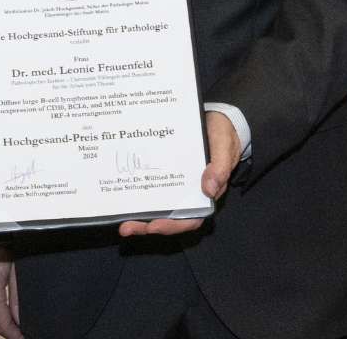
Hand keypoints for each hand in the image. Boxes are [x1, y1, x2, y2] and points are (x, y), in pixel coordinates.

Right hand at [0, 243, 22, 338]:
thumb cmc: (2, 242)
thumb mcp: (17, 270)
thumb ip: (18, 297)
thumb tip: (21, 320)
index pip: (0, 322)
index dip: (13, 335)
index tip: (24, 338)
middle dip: (8, 332)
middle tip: (22, 335)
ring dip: (1, 323)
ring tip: (17, 327)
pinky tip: (6, 314)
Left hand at [118, 110, 237, 236]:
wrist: (215, 119)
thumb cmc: (223, 135)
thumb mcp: (224, 146)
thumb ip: (220, 167)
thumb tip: (208, 189)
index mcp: (207, 194)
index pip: (191, 218)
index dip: (173, 225)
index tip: (154, 226)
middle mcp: (191, 194)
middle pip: (171, 218)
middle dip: (148, 225)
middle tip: (127, 228)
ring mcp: (177, 185)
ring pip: (159, 206)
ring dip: (141, 216)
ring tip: (122, 222)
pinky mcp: (167, 173)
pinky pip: (154, 187)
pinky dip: (140, 194)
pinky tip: (124, 194)